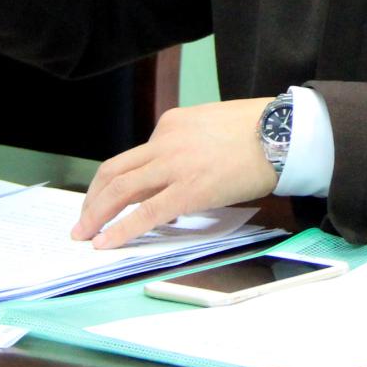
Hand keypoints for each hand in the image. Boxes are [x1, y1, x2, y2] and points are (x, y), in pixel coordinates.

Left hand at [71, 99, 276, 248]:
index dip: (115, 183)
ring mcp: (175, 165)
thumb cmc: (259, 131)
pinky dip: (120, 229)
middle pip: (114, 171)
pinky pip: (146, 213)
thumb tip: (176, 177)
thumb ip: (187, 147)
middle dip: (93, 199)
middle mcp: (166, 140)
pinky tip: (106, 243)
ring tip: (85, 234)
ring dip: (96, 214)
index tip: (106, 200)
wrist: (284, 132)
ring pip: (120, 190)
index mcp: (171, 124)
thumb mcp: (211, 127)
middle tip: (82, 221)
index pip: (133, 157)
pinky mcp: (190, 190)